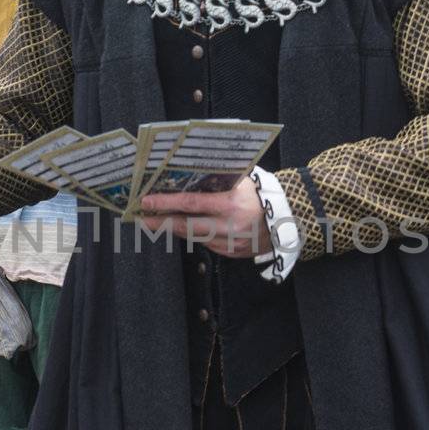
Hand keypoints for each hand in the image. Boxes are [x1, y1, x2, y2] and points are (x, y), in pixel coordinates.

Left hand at [140, 175, 269, 258]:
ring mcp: (228, 243)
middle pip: (185, 226)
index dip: (166, 204)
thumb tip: (189, 175)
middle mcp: (227, 227)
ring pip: (193, 236)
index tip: (147, 202)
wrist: (287, 222)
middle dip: (160, 222)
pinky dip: (195, 234)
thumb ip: (220, 180)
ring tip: (157, 221)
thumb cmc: (262, 195)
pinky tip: (186, 227)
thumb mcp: (243, 182)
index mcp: (230, 205)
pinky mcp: (230, 254)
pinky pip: (206, 243)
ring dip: (174, 228)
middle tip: (141, 218)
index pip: (191, 204)